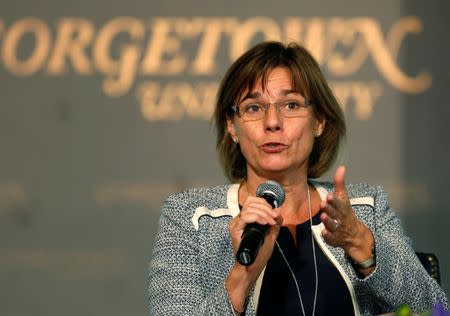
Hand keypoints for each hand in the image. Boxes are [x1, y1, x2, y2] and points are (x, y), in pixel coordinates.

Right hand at [226, 196, 282, 311]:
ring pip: (249, 208)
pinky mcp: (235, 230)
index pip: (253, 201)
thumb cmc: (258, 255)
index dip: (265, 203)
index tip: (275, 213)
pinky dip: (256, 217)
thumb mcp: (270, 237)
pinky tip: (264, 223)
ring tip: (270, 222)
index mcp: (247, 219)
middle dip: (266, 207)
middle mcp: (240, 219)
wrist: (250, 268)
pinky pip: (245, 218)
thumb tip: (278, 211)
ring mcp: (236, 224)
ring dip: (263, 213)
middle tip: (274, 217)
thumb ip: (274, 224)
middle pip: (251, 202)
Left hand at [319, 166, 374, 265]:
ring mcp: (338, 229)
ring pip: (333, 225)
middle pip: (335, 213)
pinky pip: (331, 238)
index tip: (329, 196)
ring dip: (328, 221)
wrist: (354, 234)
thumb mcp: (344, 198)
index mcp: (343, 207)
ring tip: (323, 217)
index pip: (339, 203)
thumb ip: (340, 183)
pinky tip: (323, 232)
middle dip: (329, 209)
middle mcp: (341, 218)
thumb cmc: (345, 212)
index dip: (334, 200)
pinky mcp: (334, 238)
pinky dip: (328, 236)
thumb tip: (341, 167)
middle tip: (323, 204)